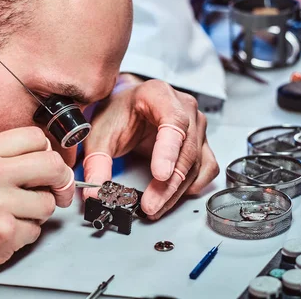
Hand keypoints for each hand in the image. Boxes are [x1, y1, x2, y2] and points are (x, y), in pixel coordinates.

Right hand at [0, 127, 73, 297]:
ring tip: (12, 216)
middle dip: (60, 180)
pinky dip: (24, 235)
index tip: (48, 164)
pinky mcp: (3, 233)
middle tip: (57, 190)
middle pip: (51, 164)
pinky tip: (3, 233)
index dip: (48, 152)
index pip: (35, 137)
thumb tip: (44, 154)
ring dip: (37, 214)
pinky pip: (36, 230)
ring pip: (47, 203)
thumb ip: (0, 157)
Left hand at [82, 76, 218, 219]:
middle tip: (151, 205)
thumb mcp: (100, 133)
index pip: (173, 121)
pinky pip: (205, 168)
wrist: (128, 107)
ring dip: (177, 190)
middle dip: (169, 183)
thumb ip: (96, 161)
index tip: (160, 174)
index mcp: (159, 94)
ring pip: (196, 163)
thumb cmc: (119, 113)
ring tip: (154, 207)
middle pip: (186, 149)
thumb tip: (95, 191)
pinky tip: (172, 195)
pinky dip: (190, 186)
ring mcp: (196, 125)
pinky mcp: (202, 143)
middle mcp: (184, 107)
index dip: (168, 150)